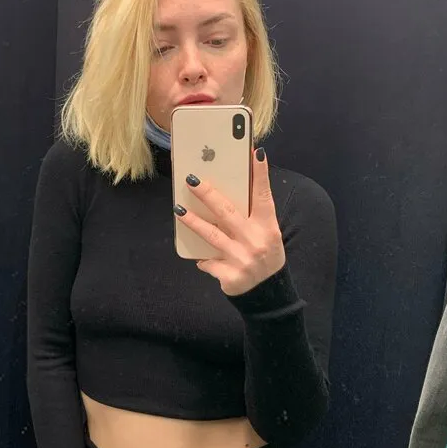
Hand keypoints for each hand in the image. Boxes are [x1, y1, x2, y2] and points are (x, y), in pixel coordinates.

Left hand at [173, 147, 284, 295]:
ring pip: (211, 235)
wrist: (267, 294)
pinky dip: (203, 259)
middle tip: (191, 180)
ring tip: (178, 210)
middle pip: (227, 212)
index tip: (256, 154)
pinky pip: (209, 262)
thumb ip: (252, 217)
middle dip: (207, 194)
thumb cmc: (264, 257)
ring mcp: (242, 259)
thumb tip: (225, 194)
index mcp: (268, 227)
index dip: (261, 175)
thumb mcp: (267, 235)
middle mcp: (256, 241)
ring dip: (193, 221)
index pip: (264, 196)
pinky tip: (199, 258)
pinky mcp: (230, 276)